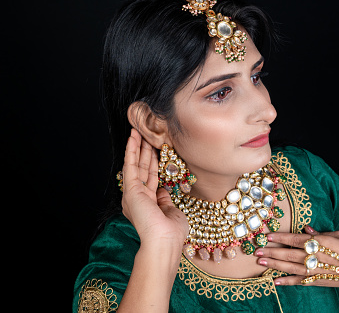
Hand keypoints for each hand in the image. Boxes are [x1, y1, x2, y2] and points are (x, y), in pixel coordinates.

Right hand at [121, 128, 188, 245]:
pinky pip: (131, 165)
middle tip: (146, 134)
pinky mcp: (131, 190)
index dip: (154, 162)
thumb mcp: (171, 212)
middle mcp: (138, 198)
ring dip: (137, 147)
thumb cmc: (171, 233)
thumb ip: (165, 200)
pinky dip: (132, 150)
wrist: (164, 243)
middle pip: (143, 169)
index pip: (151, 178)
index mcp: (148, 204)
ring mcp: (133, 194)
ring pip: (136, 164)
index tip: (156, 149)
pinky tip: (133, 138)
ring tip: (138, 131)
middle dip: (145, 151)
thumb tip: (162, 191)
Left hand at [255, 226, 338, 287]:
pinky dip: (287, 281)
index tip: (268, 236)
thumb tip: (306, 230)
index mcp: (320, 243)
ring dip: (275, 264)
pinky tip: (275, 280)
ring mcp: (315, 271)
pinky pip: (299, 281)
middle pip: (289, 254)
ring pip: (290, 267)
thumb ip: (320, 233)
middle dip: (272, 252)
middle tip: (257, 251)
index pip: (295, 239)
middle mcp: (315, 257)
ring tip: (262, 262)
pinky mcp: (317, 281)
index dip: (280, 238)